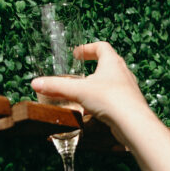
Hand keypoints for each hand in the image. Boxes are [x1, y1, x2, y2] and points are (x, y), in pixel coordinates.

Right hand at [31, 41, 149, 140]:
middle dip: (94, 68)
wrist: (133, 122)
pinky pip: (115, 99)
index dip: (88, 48)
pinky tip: (94, 112)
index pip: (102, 47)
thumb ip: (57, 87)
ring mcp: (128, 90)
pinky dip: (103, 102)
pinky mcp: (130, 105)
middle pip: (108, 64)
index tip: (77, 53)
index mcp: (112, 62)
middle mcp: (123, 73)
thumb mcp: (78, 91)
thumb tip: (36, 83)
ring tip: (85, 94)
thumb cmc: (110, 98)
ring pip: (112, 83)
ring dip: (99, 86)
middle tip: (81, 73)